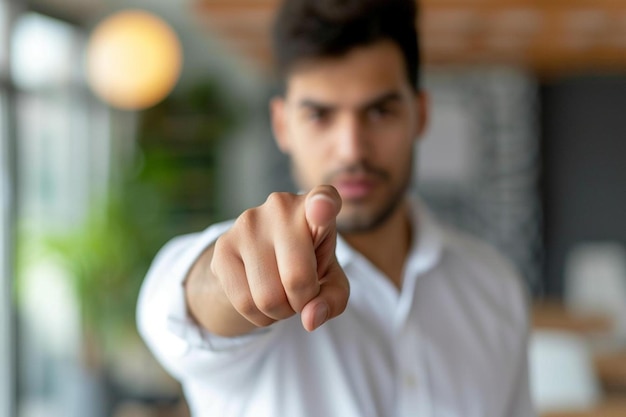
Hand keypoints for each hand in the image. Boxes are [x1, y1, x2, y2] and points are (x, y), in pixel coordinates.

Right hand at [211, 185, 349, 331]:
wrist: (262, 258)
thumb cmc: (308, 265)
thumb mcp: (332, 281)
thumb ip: (333, 299)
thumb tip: (310, 318)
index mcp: (316, 206)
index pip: (323, 200)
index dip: (323, 206)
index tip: (323, 207)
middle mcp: (281, 205)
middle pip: (297, 279)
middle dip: (302, 302)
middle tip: (301, 294)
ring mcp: (248, 222)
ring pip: (268, 297)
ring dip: (280, 313)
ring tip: (282, 295)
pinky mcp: (222, 245)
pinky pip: (243, 302)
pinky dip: (259, 316)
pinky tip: (261, 299)